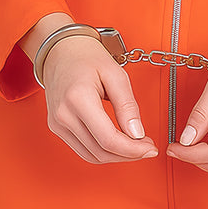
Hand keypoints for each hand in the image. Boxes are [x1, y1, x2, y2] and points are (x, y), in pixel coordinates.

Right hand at [41, 36, 158, 163]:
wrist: (60, 51)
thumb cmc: (87, 57)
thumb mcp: (116, 75)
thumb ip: (128, 106)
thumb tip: (137, 134)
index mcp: (78, 98)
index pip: (108, 139)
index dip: (133, 149)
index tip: (150, 147)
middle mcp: (64, 115)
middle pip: (101, 151)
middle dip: (129, 155)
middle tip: (147, 147)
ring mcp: (58, 124)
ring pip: (92, 156)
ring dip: (117, 157)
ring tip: (135, 147)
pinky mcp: (57, 128)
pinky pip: (83, 151)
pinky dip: (103, 152)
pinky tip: (118, 145)